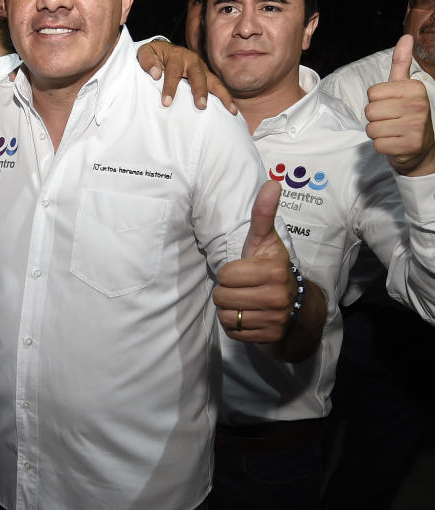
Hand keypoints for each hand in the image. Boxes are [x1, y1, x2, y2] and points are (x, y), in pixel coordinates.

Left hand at [137, 40, 236, 113]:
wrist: (164, 51)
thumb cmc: (154, 56)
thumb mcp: (146, 53)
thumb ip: (147, 61)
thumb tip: (155, 73)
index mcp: (176, 55)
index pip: (173, 72)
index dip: (170, 87)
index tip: (166, 102)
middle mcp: (192, 61)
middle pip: (197, 75)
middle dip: (199, 90)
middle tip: (200, 106)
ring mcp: (202, 69)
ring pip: (213, 81)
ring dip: (221, 95)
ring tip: (229, 109)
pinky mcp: (207, 76)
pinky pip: (219, 87)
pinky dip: (227, 98)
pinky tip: (233, 111)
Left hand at [214, 181, 294, 342]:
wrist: (299, 307)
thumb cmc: (272, 269)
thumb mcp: (265, 241)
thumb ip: (263, 214)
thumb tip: (272, 183)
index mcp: (274, 271)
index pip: (225, 275)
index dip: (229, 273)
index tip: (244, 272)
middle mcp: (278, 297)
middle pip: (222, 297)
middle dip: (227, 292)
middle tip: (243, 289)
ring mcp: (275, 319)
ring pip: (226, 316)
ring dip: (230, 310)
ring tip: (246, 302)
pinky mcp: (270, 337)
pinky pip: (234, 332)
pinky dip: (236, 326)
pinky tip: (250, 317)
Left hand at [365, 34, 434, 176]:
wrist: (421, 146)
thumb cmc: (406, 114)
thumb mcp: (404, 87)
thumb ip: (401, 62)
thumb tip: (406, 37)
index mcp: (415, 88)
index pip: (372, 92)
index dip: (376, 101)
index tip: (391, 105)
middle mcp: (418, 106)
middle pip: (370, 111)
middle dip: (375, 117)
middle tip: (391, 120)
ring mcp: (416, 127)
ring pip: (371, 128)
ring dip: (377, 132)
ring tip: (392, 131)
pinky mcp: (409, 146)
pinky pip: (377, 144)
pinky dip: (382, 146)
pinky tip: (394, 142)